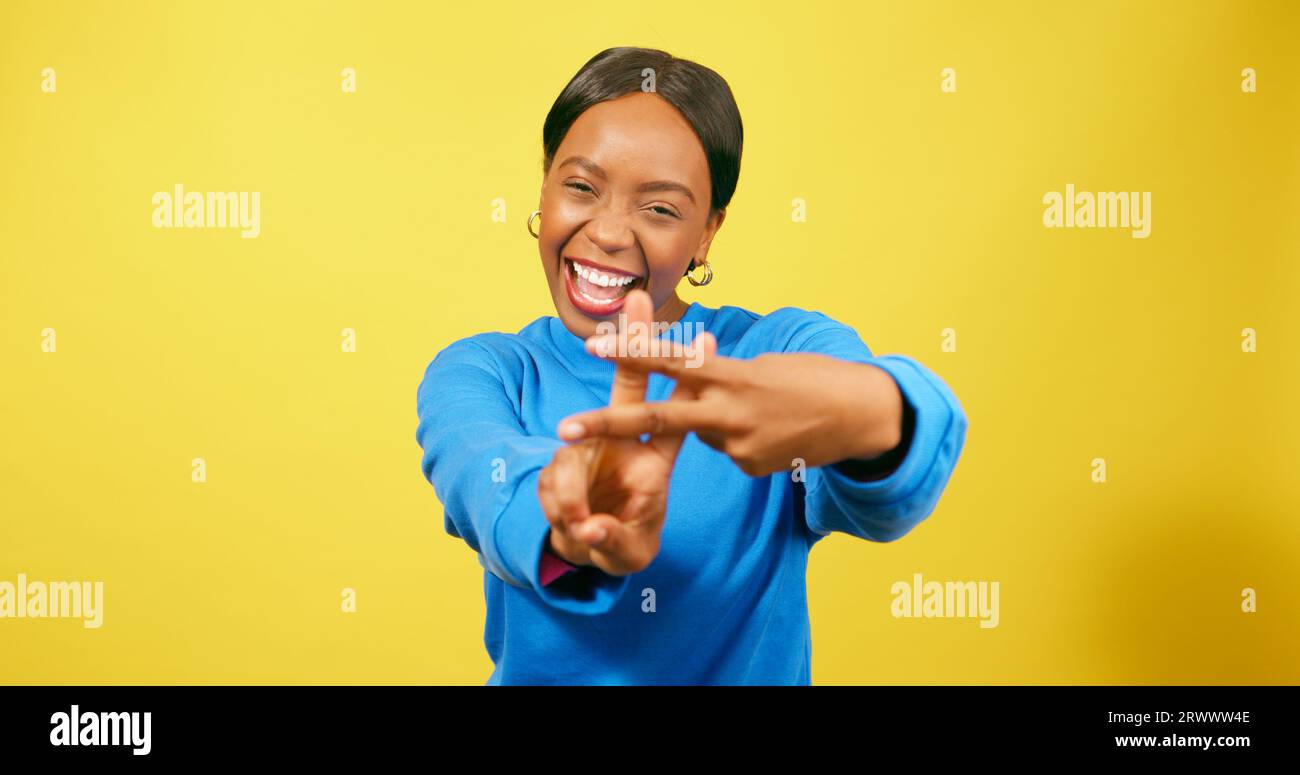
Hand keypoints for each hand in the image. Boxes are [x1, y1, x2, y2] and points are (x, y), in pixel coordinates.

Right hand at [537, 290, 716, 574]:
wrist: (583, 550)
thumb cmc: (620, 539)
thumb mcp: (628, 550)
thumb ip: (613, 540)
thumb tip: (590, 530)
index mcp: (653, 460)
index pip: (675, 415)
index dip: (690, 378)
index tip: (706, 337)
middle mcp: (622, 444)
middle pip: (627, 386)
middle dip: (632, 342)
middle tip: (638, 297)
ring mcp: (586, 448)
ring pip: (572, 459)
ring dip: (572, 498)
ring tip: (584, 530)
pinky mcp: (557, 465)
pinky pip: (554, 485)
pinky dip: (563, 513)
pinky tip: (575, 529)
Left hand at [557, 339, 903, 477]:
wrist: (862, 416)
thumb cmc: (813, 377)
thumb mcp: (762, 366)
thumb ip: (720, 375)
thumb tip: (688, 382)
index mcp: (734, 376)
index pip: (673, 363)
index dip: (630, 354)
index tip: (593, 346)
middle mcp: (731, 413)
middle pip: (660, 419)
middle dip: (607, 424)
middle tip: (563, 428)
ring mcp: (740, 446)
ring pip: (702, 431)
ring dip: (716, 418)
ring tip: (764, 408)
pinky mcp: (750, 468)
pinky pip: (726, 448)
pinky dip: (740, 436)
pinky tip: (774, 432)